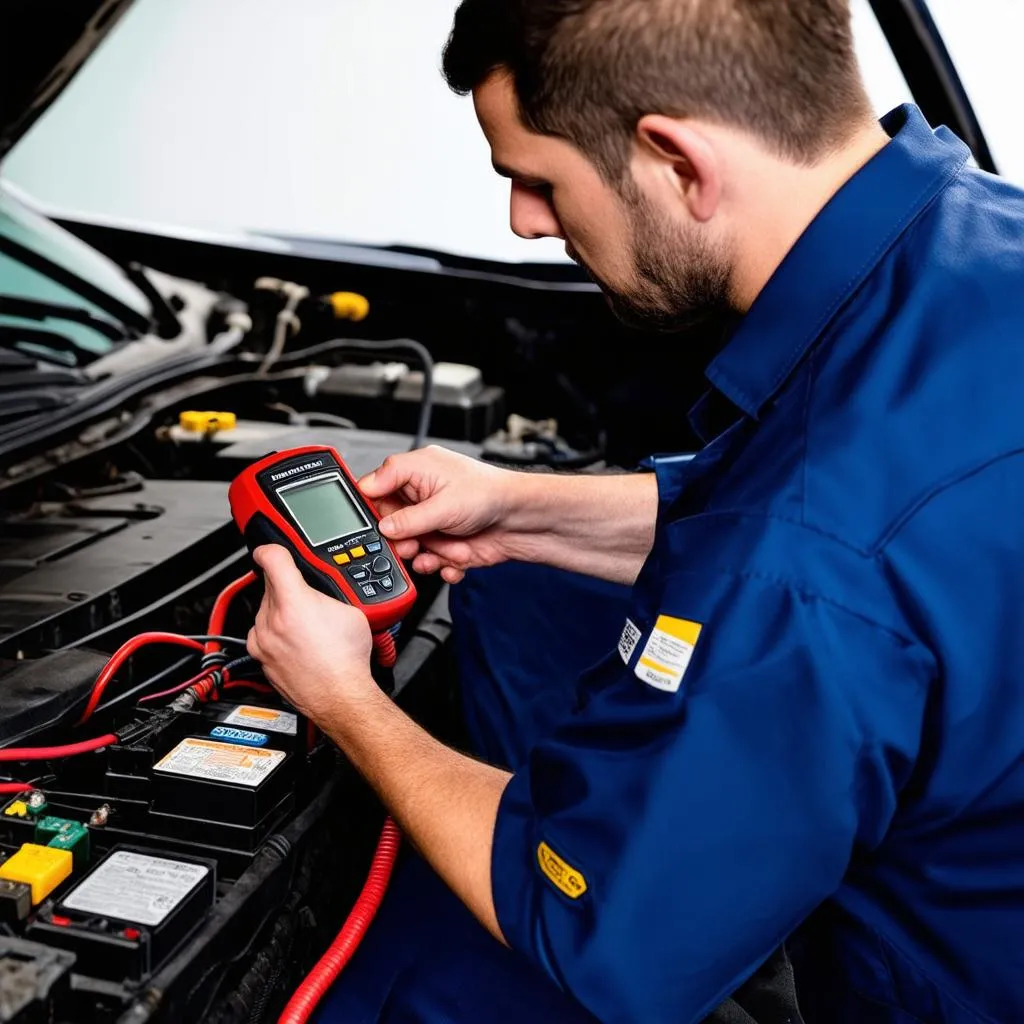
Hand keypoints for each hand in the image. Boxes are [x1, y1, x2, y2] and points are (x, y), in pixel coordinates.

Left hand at [246, 545, 375, 723]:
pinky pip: (263, 633)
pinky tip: (299, 640)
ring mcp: (262, 641)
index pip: (271, 557)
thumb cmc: (347, 661)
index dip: (272, 547)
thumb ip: (331, 590)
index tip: (271, 547)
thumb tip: (326, 585)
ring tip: (308, 624)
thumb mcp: (352, 610)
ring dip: (282, 610)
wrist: (340, 697)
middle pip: (271, 584)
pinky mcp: (260, 657)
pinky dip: (277, 631)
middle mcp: (271, 620)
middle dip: (289, 585)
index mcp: (293, 602)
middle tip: (310, 596)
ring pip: (266, 609)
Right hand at [358, 445, 519, 583]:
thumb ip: (408, 520)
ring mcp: (431, 519)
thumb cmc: (490, 494)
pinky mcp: (442, 540)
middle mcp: (421, 494)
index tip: (374, 526)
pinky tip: (454, 559)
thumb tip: (383, 527)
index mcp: (416, 470)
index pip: (375, 486)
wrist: (521, 520)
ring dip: (426, 553)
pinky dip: (439, 563)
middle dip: (401, 539)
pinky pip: (428, 558)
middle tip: (411, 545)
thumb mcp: (443, 505)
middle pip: (389, 521)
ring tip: (441, 551)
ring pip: (409, 544)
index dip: (371, 508)